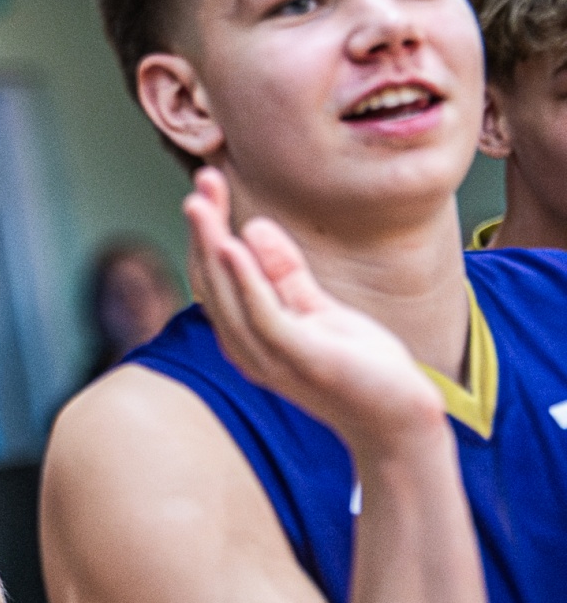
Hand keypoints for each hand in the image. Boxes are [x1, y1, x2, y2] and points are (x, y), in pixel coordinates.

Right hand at [184, 168, 441, 456]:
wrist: (402, 422)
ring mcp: (271, 356)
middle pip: (213, 280)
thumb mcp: (320, 310)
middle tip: (201, 180)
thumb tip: (251, 226)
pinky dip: (244, 278)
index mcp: (249, 335)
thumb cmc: (362, 371)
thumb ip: (285, 273)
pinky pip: (261, 314)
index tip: (209, 185)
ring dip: (211, 244)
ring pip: (227, 294)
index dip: (208, 230)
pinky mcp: (301, 358)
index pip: (216, 276)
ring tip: (202, 202)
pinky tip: (233, 244)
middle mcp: (248, 348)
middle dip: (203, 228)